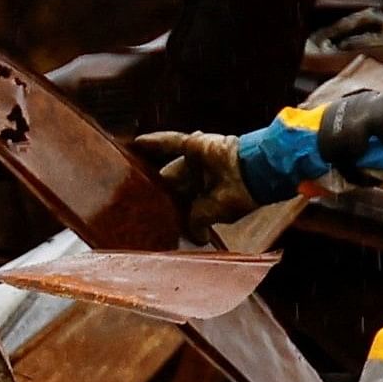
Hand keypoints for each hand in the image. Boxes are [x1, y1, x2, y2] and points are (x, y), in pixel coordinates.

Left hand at [134, 130, 256, 229]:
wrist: (253, 171)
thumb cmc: (240, 195)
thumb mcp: (214, 214)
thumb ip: (199, 221)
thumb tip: (198, 239)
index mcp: (210, 199)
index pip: (185, 205)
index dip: (171, 209)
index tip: (152, 216)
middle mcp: (203, 179)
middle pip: (174, 185)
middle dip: (159, 191)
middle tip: (134, 197)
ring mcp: (198, 162)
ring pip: (170, 165)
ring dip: (152, 168)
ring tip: (129, 170)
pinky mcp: (195, 145)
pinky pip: (171, 142)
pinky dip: (154, 142)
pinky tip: (137, 143)